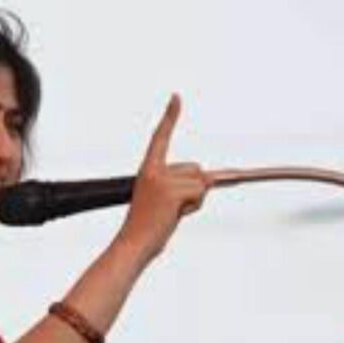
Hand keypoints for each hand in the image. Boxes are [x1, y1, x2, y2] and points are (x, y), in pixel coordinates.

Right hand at [116, 94, 210, 262]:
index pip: (161, 138)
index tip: (177, 97)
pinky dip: (194, 207)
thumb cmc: (148, 228)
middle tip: (171, 210)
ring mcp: (161, 179)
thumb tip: (210, 180)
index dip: (170, 117)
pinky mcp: (170, 190)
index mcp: (148, 170)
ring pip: (200, 183)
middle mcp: (153, 170)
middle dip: (194, 191)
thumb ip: (184, 187)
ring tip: (171, 215)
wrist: (133, 244)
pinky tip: (173, 216)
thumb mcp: (166, 203)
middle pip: (195, 170)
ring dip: (194, 202)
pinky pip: (199, 193)